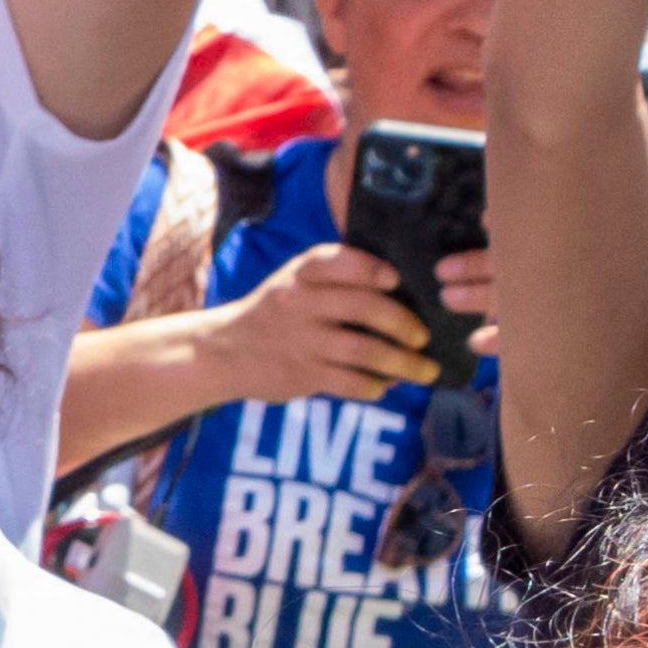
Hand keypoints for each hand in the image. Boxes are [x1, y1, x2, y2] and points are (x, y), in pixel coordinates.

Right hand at [215, 236, 495, 410]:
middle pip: (364, 307)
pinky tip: (383, 387)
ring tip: (424, 371)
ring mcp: (300, 340)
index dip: (374, 269)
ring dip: (403, 363)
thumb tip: (404, 300)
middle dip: (404, 323)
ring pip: (364, 350)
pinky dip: (375, 386)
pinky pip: (350, 383)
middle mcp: (300, 302)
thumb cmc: (275, 313)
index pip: (342, 261)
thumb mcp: (294, 283)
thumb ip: (338, 281)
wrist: (222, 352)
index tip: (397, 281)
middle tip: (423, 337)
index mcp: (302, 273)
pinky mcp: (300, 375)